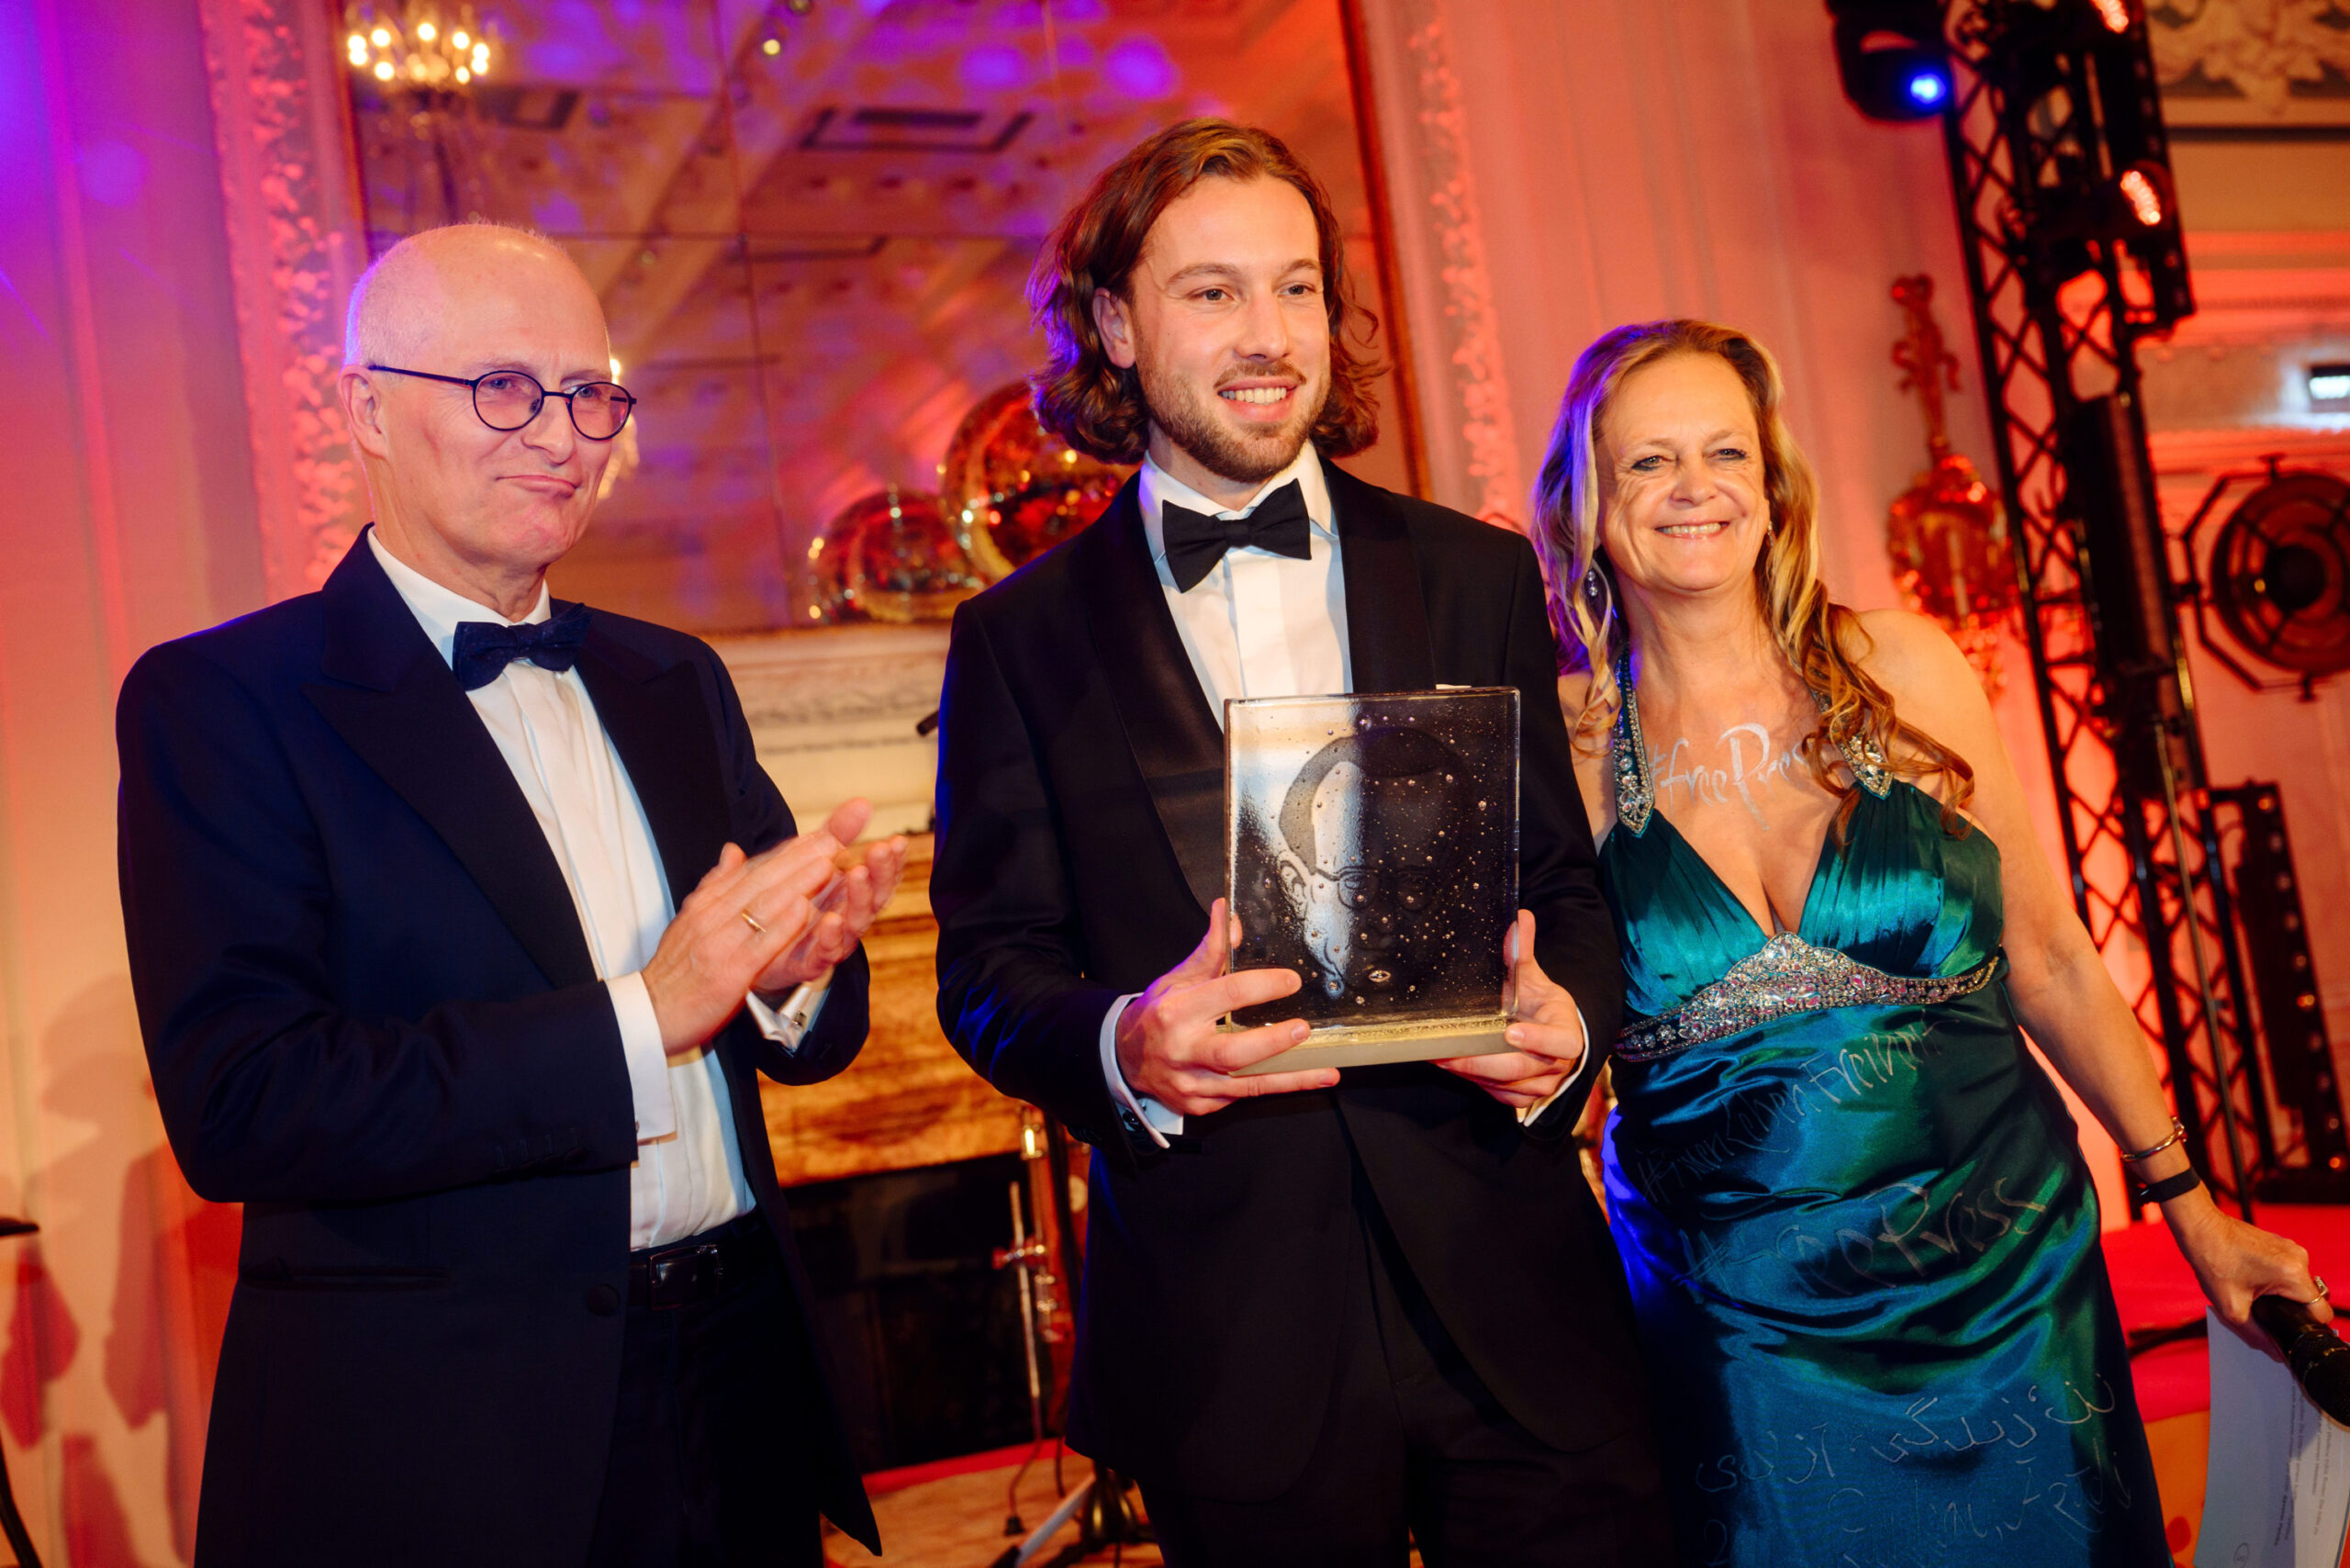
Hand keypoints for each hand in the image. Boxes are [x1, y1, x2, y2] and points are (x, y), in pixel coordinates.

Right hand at [641, 803, 861, 1055]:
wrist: (649, 1014)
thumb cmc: (675, 971)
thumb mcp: (689, 920)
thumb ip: (715, 885)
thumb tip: (732, 850)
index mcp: (705, 905)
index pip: (749, 871)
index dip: (783, 853)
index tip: (812, 836)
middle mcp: (711, 917)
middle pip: (760, 881)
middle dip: (797, 859)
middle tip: (829, 839)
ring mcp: (719, 943)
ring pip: (762, 906)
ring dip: (796, 883)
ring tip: (825, 863)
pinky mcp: (729, 972)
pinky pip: (760, 944)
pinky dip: (782, 925)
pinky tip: (805, 909)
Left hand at [754, 807, 908, 994]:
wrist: (756, 949)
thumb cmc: (791, 901)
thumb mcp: (811, 859)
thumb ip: (837, 833)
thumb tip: (863, 802)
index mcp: (850, 892)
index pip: (880, 876)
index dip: (891, 861)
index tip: (896, 841)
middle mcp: (848, 917)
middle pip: (875, 897)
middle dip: (881, 873)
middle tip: (881, 849)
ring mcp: (832, 940)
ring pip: (856, 922)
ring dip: (859, 898)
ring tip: (857, 874)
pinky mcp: (810, 962)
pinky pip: (826, 952)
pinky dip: (830, 937)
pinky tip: (830, 919)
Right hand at [1114, 899, 1337, 1117]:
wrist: (1123, 1058)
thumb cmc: (1157, 1013)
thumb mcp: (1178, 979)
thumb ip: (1210, 951)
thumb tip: (1227, 912)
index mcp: (1178, 1011)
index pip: (1226, 994)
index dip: (1262, 986)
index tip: (1291, 981)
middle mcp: (1184, 1049)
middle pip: (1232, 1052)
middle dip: (1272, 1042)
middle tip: (1303, 1029)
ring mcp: (1191, 1082)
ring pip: (1246, 1085)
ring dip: (1290, 1079)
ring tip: (1327, 1073)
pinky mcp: (1200, 1104)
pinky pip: (1241, 1096)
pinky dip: (1272, 1087)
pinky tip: (1300, 1079)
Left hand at [1434, 910, 1586, 1110]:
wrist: (1556, 1037)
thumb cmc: (1542, 1006)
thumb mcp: (1534, 978)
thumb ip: (1523, 953)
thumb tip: (1519, 917)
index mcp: (1567, 1034)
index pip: (1560, 1042)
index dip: (1537, 1039)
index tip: (1511, 1030)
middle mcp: (1558, 1065)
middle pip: (1520, 1068)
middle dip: (1481, 1061)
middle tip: (1449, 1051)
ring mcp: (1542, 1085)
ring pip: (1506, 1085)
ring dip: (1472, 1073)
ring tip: (1440, 1056)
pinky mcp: (1524, 1098)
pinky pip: (1499, 1096)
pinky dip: (1475, 1083)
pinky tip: (1452, 1067)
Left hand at [2167, 1194, 2330, 1352]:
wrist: (2200, 1228)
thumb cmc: (2212, 1261)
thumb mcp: (2231, 1308)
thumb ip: (2256, 1335)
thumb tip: (2275, 1353)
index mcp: (2293, 1275)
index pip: (2321, 1312)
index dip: (2307, 1327)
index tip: (2288, 1330)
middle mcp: (2299, 1259)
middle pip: (2308, 1300)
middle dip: (2290, 1311)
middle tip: (2263, 1313)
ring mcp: (2292, 1249)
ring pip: (2297, 1286)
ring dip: (2281, 1296)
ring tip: (2254, 1294)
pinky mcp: (2282, 1245)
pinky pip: (2288, 1272)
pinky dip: (2275, 1281)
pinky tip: (2252, 1282)